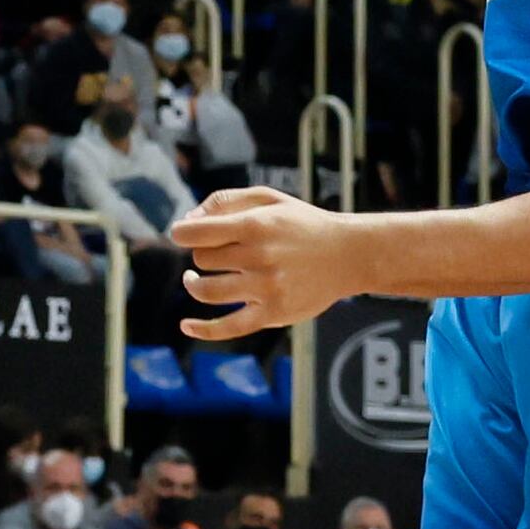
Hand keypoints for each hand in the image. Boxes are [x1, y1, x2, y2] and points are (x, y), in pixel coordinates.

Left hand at [174, 185, 371, 339]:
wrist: (348, 254)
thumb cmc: (303, 224)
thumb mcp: (268, 198)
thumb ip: (224, 201)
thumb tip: (185, 223)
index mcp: (255, 225)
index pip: (195, 233)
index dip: (181, 233)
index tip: (182, 234)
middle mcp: (259, 257)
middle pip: (202, 260)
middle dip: (203, 254)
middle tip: (218, 252)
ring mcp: (266, 288)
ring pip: (206, 291)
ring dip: (194, 284)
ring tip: (196, 279)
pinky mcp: (273, 314)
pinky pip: (228, 327)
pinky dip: (203, 330)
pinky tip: (186, 326)